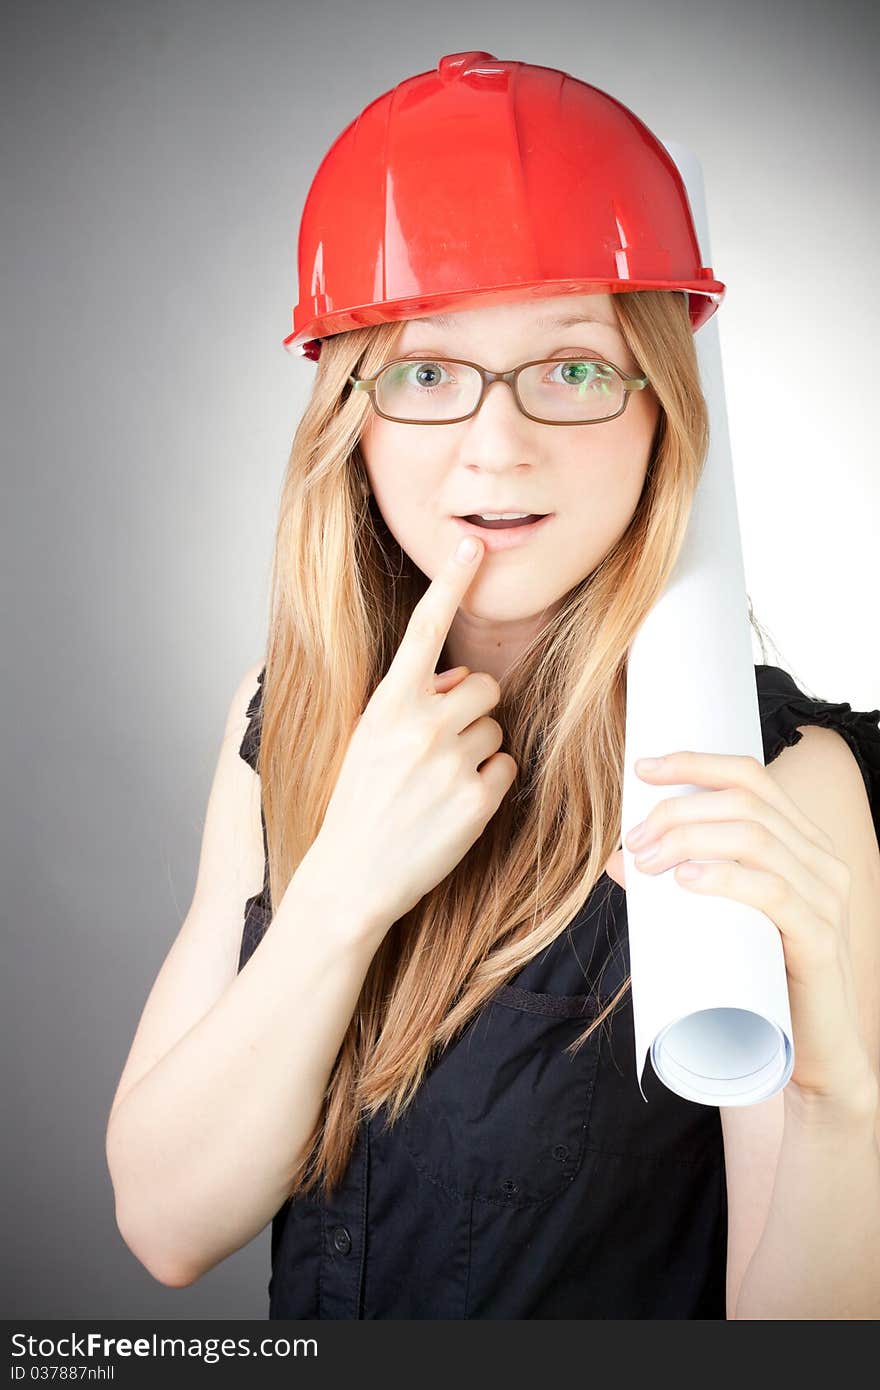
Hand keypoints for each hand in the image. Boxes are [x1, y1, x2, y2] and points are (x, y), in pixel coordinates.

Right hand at [311, 535, 518, 933]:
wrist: (351, 879)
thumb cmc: (357, 806)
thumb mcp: (367, 740)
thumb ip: (409, 702)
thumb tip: (455, 680)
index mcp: (386, 704)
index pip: (424, 630)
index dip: (451, 582)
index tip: (472, 546)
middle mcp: (420, 725)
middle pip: (483, 686)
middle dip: (471, 710)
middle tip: (439, 747)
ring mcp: (451, 761)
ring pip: (495, 727)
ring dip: (478, 748)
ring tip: (439, 783)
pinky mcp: (477, 799)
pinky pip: (506, 766)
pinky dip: (489, 784)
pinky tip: (455, 807)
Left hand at [608, 751, 876, 1115]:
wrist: (813, 1052)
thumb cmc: (761, 978)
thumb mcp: (717, 920)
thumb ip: (675, 886)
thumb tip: (617, 858)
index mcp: (802, 843)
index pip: (752, 777)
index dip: (696, 763)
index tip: (644, 769)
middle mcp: (822, 860)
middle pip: (745, 803)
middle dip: (679, 810)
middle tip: (635, 839)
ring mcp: (827, 898)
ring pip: (755, 838)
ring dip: (689, 838)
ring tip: (648, 861)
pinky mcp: (819, 939)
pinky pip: (775, 892)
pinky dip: (726, 877)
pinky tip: (688, 879)